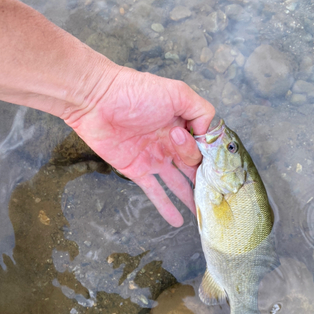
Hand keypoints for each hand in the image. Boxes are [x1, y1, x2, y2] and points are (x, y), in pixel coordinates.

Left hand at [65, 67, 214, 226]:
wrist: (96, 101)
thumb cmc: (135, 92)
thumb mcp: (177, 93)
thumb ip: (200, 111)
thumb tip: (208, 135)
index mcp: (182, 125)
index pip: (203, 146)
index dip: (210, 156)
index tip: (217, 165)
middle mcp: (170, 143)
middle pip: (193, 166)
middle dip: (204, 178)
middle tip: (212, 189)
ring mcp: (154, 158)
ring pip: (178, 183)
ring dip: (190, 198)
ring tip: (204, 213)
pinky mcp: (137, 170)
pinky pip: (155, 192)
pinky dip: (166, 207)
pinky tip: (177, 221)